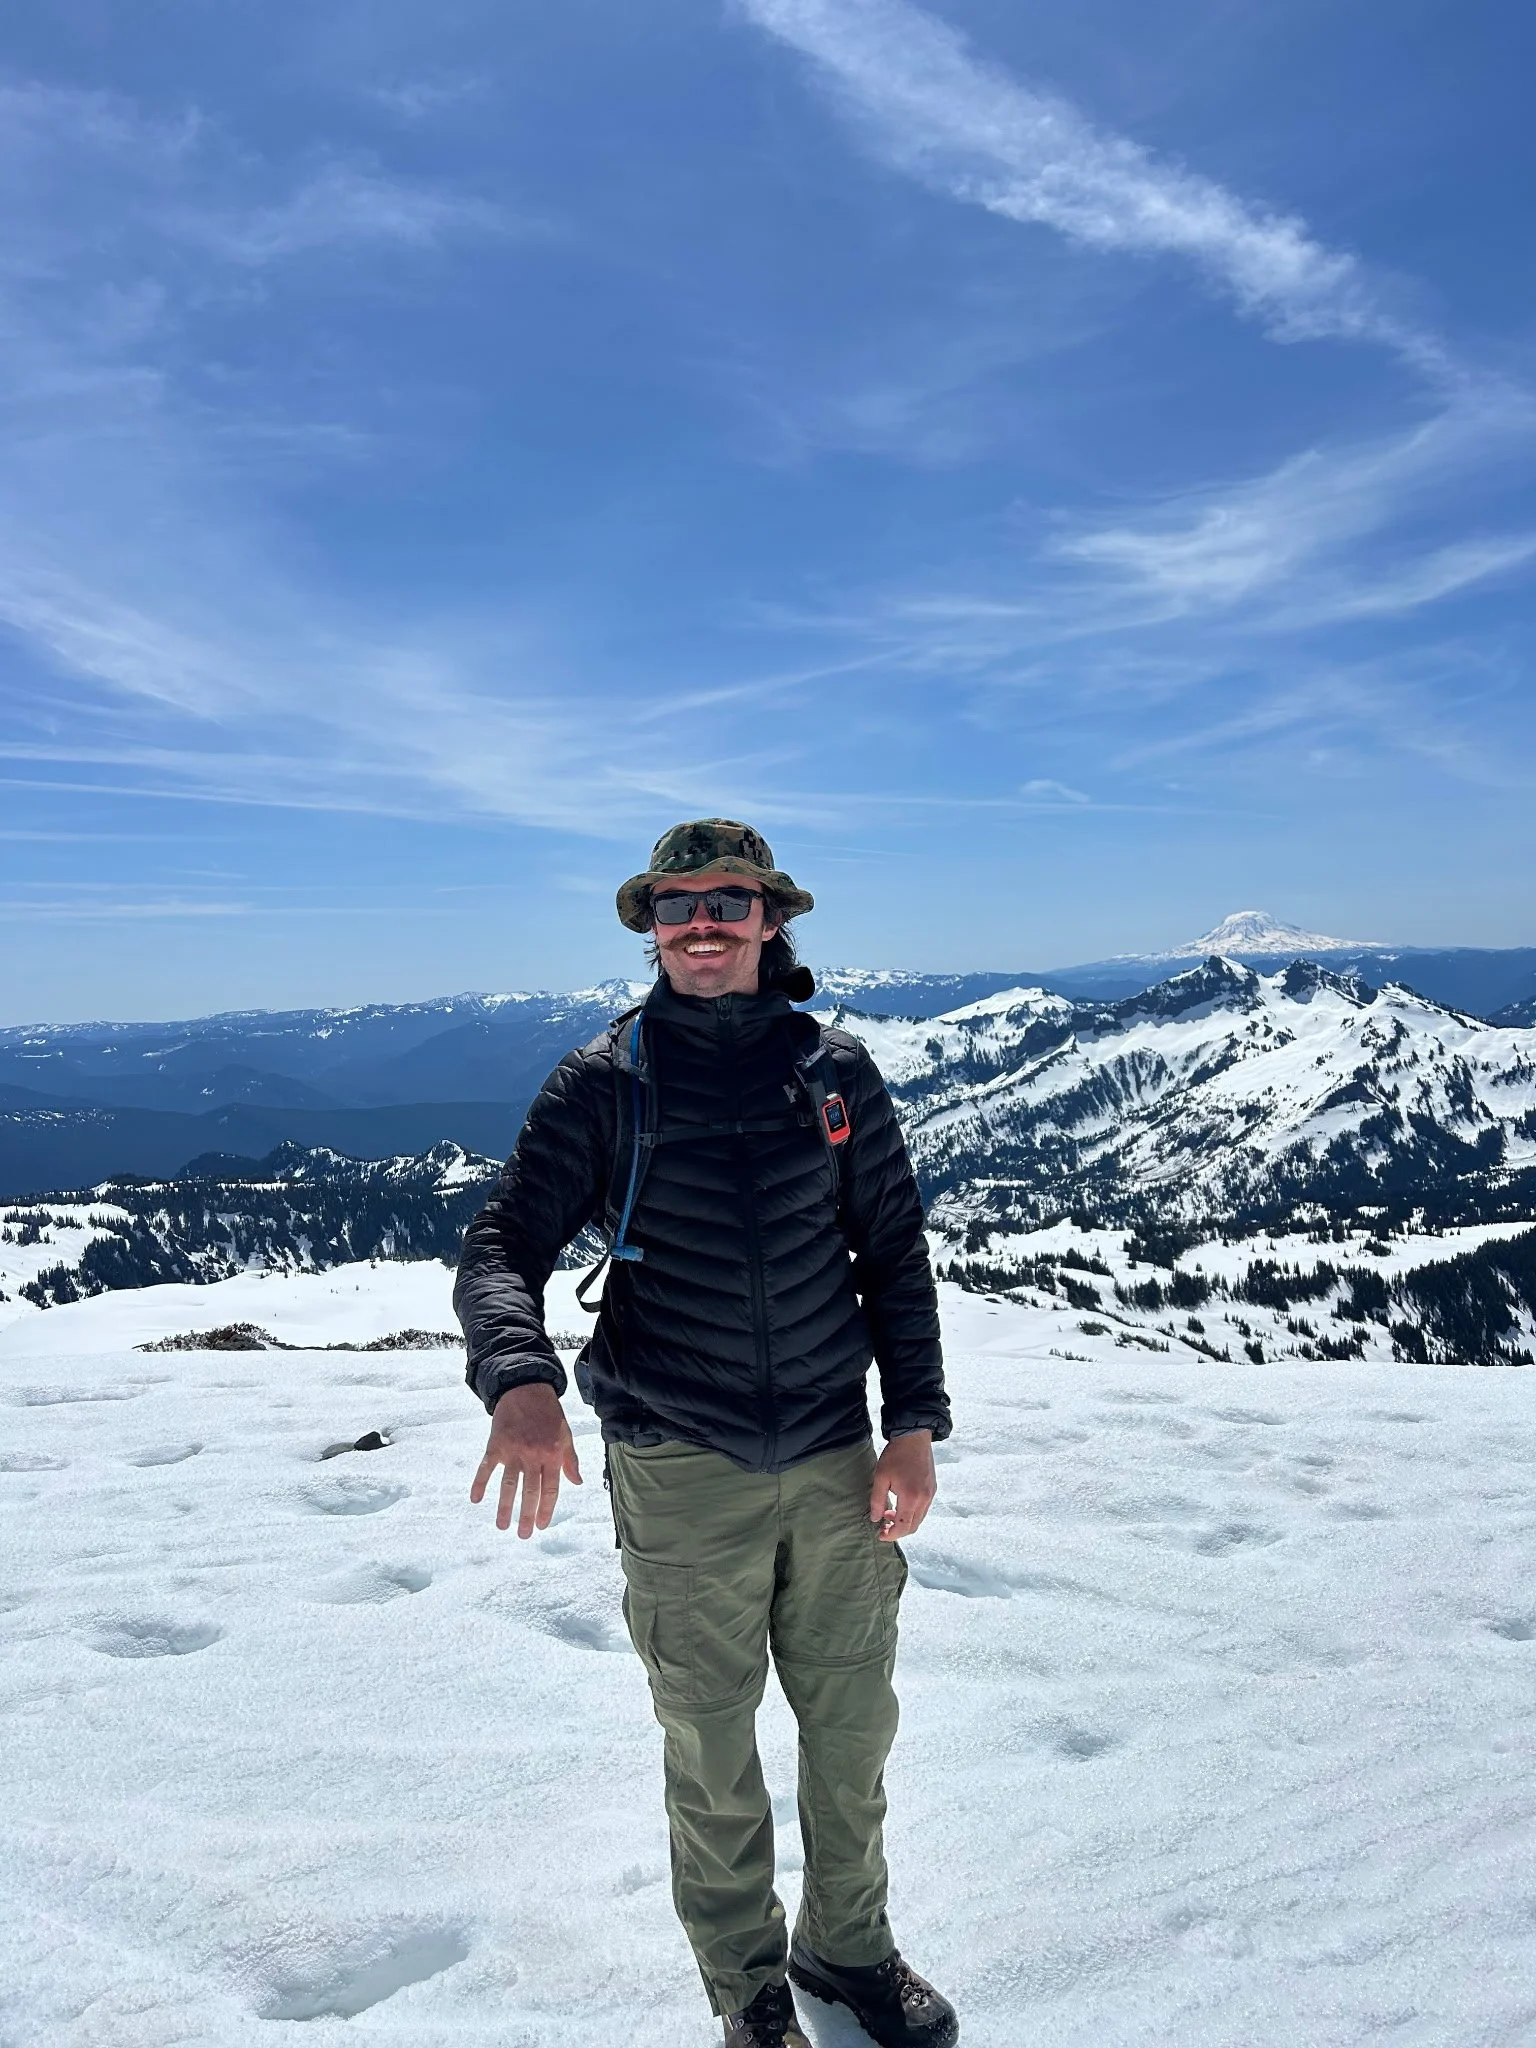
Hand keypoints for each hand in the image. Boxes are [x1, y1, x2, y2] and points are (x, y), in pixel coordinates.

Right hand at [471, 1382, 582, 1537]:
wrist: (526, 1387)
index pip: (550, 1489)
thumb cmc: (548, 1413)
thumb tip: (577, 1482)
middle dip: (527, 1515)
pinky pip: (486, 1468)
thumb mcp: (565, 1434)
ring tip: (502, 1526)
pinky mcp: (496, 1444)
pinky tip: (475, 1499)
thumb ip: (570, 1460)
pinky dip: (479, 1483)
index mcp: (552, 1454)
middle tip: (524, 1535)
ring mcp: (513, 1450)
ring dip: (505, 1507)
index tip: (542, 1525)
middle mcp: (533, 1455)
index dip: (547, 1509)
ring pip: (508, 1485)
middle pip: (530, 1491)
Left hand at [869, 1430, 935, 1541]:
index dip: (891, 1535)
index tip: (880, 1535)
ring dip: (905, 1522)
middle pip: (913, 1526)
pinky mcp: (932, 1488)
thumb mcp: (881, 1477)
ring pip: (919, 1519)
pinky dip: (912, 1513)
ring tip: (889, 1513)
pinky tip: (900, 1504)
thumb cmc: (896, 1456)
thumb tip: (875, 1519)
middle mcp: (924, 1499)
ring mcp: (930, 1494)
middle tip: (883, 1527)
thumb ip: (877, 1500)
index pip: (903, 1527)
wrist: (914, 1437)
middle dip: (898, 1531)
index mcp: (911, 1498)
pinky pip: (923, 1509)